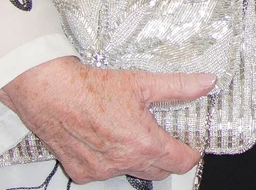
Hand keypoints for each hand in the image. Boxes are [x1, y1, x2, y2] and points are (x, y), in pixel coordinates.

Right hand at [0, 56, 212, 183]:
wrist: (51, 93)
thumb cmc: (90, 88)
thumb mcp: (141, 83)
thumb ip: (178, 86)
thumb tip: (205, 82)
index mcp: (144, 143)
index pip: (181, 162)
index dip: (190, 153)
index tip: (190, 146)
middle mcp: (124, 161)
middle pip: (160, 171)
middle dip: (165, 157)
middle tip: (161, 138)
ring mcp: (102, 171)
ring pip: (132, 171)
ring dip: (135, 158)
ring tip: (129, 133)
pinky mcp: (83, 173)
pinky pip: (105, 173)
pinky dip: (109, 161)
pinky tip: (105, 140)